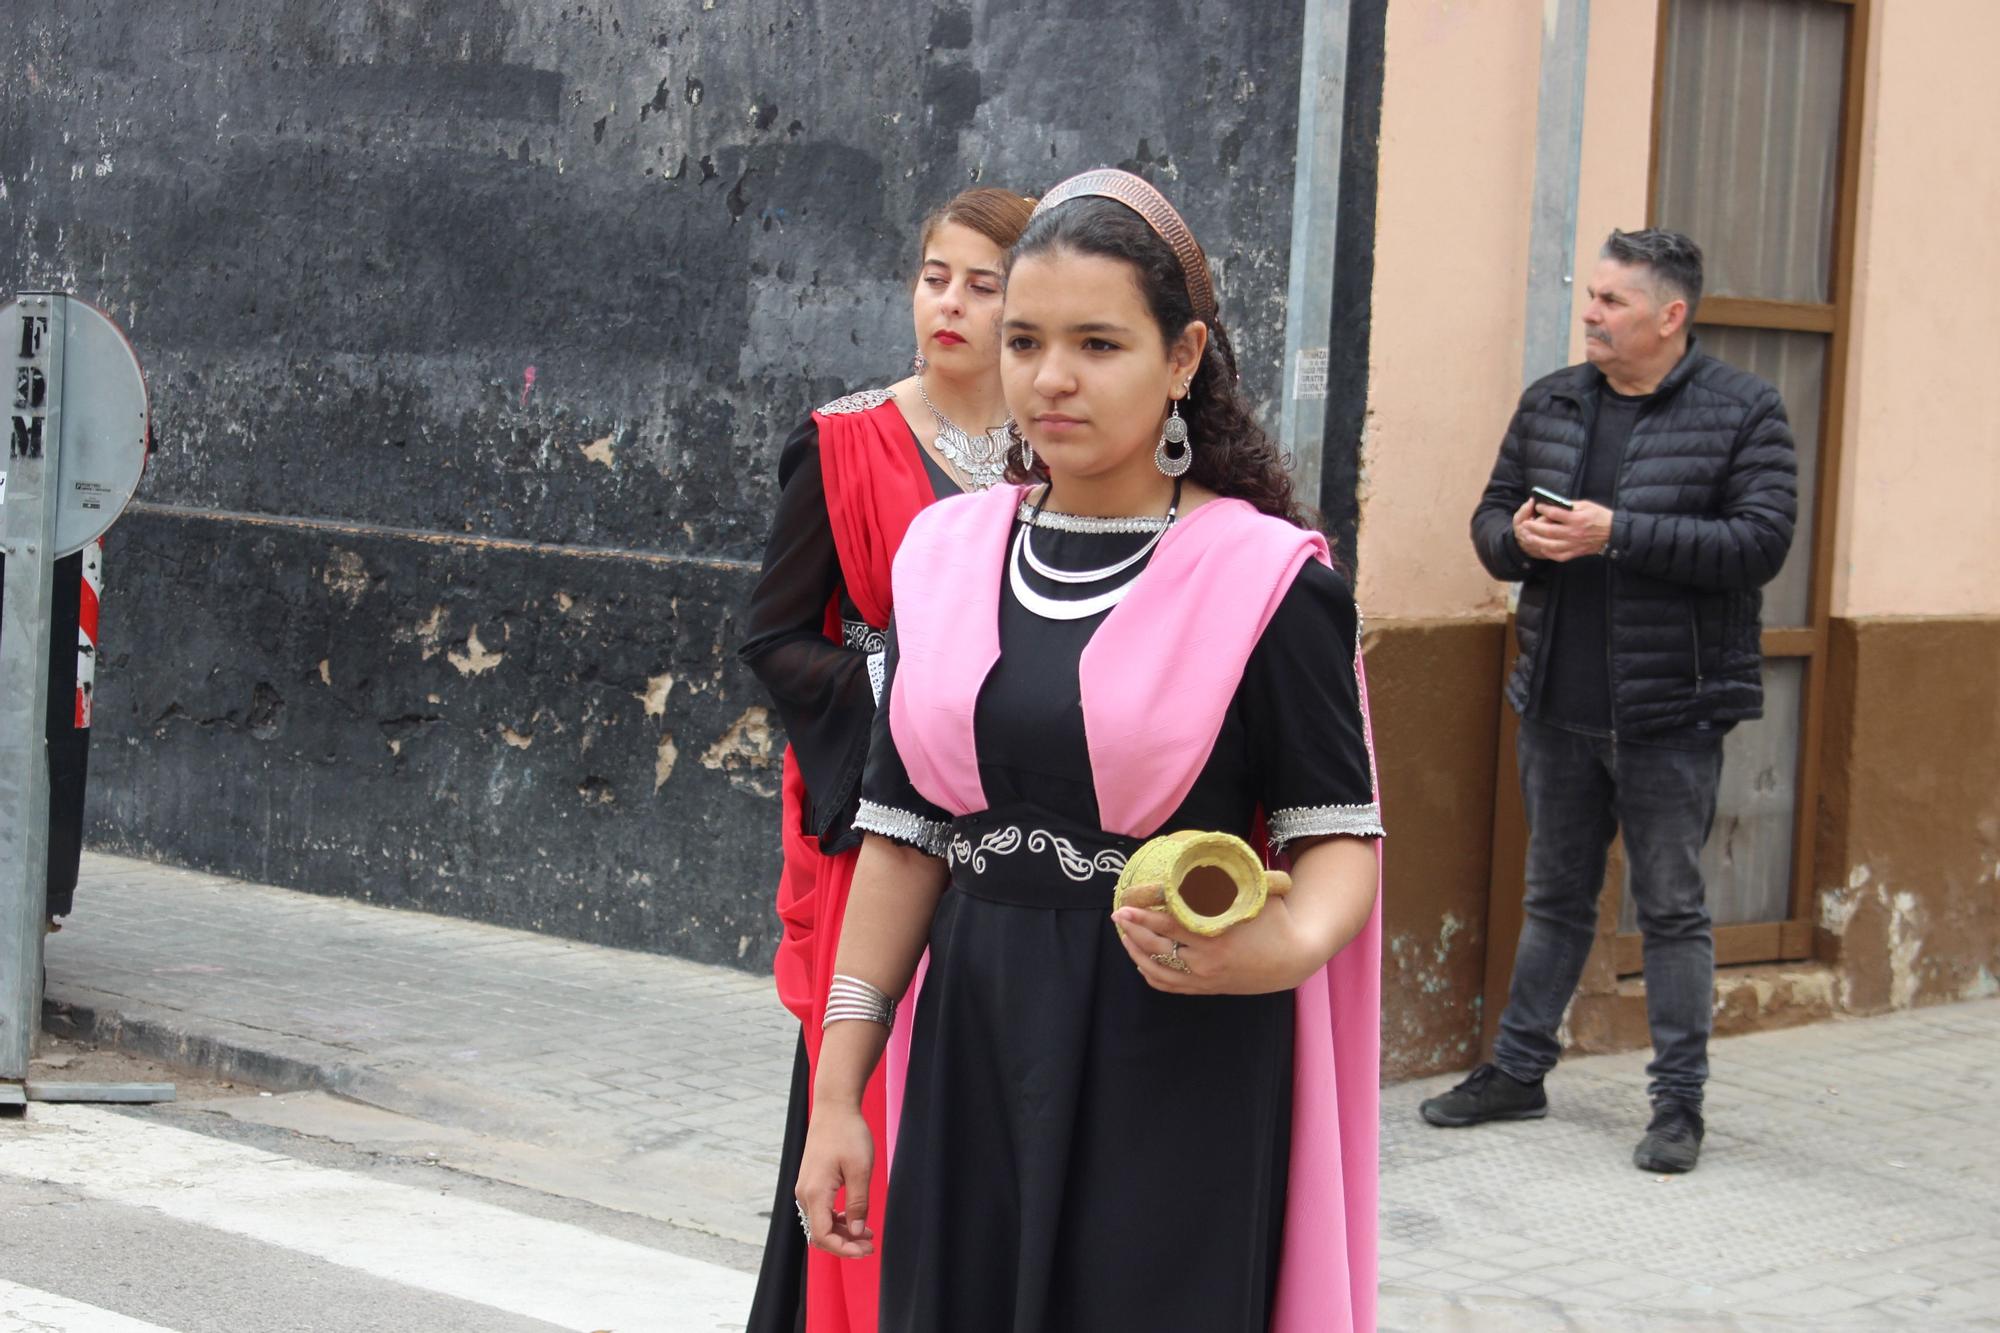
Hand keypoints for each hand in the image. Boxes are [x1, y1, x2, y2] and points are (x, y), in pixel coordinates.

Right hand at [795, 1102, 875, 1257]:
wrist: (834, 1108)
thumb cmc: (849, 1134)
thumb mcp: (861, 1170)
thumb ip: (858, 1204)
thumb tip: (857, 1233)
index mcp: (815, 1192)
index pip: (823, 1236)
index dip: (844, 1249)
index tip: (866, 1250)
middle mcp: (805, 1193)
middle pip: (820, 1233)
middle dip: (845, 1244)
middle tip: (870, 1246)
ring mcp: (806, 1188)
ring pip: (820, 1223)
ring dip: (842, 1232)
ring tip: (868, 1235)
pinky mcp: (811, 1182)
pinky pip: (820, 1210)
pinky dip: (837, 1219)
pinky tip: (855, 1218)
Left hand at [1112, 885, 1317, 995]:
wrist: (1294, 959)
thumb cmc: (1275, 920)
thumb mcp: (1254, 895)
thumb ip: (1227, 880)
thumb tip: (1200, 854)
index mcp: (1215, 936)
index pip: (1167, 925)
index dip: (1143, 915)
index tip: (1125, 903)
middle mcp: (1206, 962)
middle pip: (1157, 948)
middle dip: (1133, 931)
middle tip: (1118, 915)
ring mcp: (1205, 979)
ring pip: (1158, 970)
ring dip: (1137, 953)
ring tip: (1125, 935)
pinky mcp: (1207, 989)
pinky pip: (1170, 985)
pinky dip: (1152, 973)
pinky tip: (1142, 961)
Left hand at [1516, 498, 1612, 562]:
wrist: (1613, 533)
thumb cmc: (1600, 516)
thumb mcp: (1586, 505)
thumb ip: (1570, 506)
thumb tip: (1554, 504)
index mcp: (1577, 518)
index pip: (1555, 513)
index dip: (1544, 509)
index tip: (1538, 506)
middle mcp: (1574, 532)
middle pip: (1548, 531)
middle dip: (1534, 527)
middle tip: (1525, 524)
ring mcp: (1574, 544)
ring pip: (1551, 545)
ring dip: (1537, 541)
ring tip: (1528, 537)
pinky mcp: (1576, 552)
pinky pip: (1559, 555)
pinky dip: (1549, 553)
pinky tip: (1543, 548)